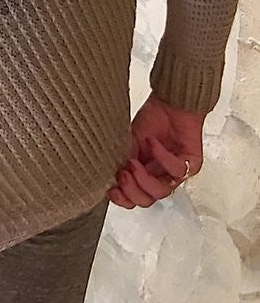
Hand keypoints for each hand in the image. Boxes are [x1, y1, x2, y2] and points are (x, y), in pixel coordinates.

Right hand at [107, 91, 204, 208]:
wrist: (171, 102)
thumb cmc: (153, 119)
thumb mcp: (130, 141)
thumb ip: (122, 160)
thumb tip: (111, 177)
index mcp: (144, 173)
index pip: (133, 197)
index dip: (122, 198)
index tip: (111, 190)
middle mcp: (160, 176)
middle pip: (147, 200)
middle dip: (132, 191)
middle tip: (122, 176)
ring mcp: (175, 173)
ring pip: (162, 192)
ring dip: (144, 180)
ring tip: (133, 163)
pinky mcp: (191, 164)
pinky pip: (176, 171)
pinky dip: (161, 157)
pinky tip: (152, 143)